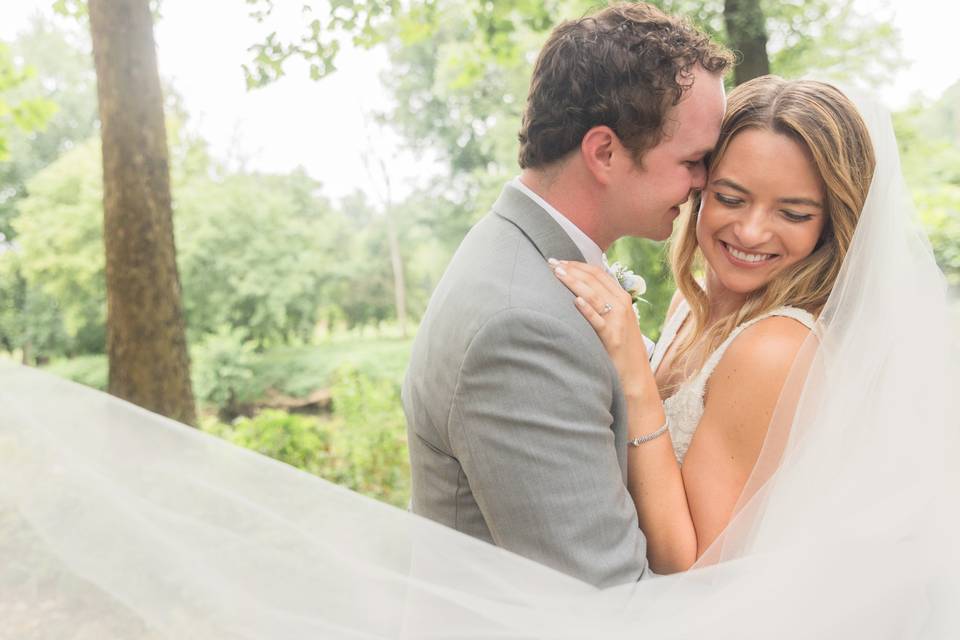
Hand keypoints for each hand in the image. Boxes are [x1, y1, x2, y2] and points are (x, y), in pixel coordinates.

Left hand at [549, 259, 658, 404]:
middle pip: (594, 280)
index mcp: (622, 298)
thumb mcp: (616, 321)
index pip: (598, 273)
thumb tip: (580, 291)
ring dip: (574, 282)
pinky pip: (598, 320)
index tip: (560, 261)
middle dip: (572, 269)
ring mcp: (618, 321)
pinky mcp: (613, 337)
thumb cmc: (621, 349)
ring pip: (594, 295)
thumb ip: (603, 304)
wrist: (636, 376)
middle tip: (551, 263)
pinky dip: (587, 309)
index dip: (578, 265)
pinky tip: (575, 301)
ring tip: (557, 274)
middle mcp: (622, 305)